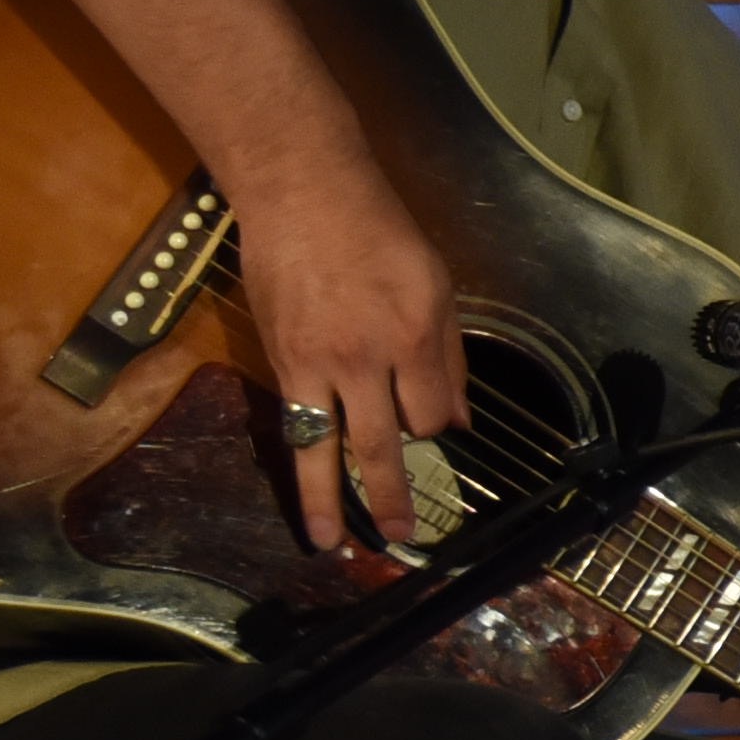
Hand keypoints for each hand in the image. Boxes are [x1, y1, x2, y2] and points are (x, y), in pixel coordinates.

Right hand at [240, 157, 468, 553]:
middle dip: (394, 497)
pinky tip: (305, 492)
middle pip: (386, 442)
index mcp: (418, 334)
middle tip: (402, 538)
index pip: (432, 412)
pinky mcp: (280, 359)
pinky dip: (303, 462)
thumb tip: (459, 421)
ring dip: (334, 501)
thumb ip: (449, 357)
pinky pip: (295, 422)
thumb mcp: (437, 286)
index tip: (428, 429)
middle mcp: (370, 356)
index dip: (434, 430)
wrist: (303, 195)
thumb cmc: (379, 233)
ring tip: (339, 544)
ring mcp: (320, 362)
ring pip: (330, 446)